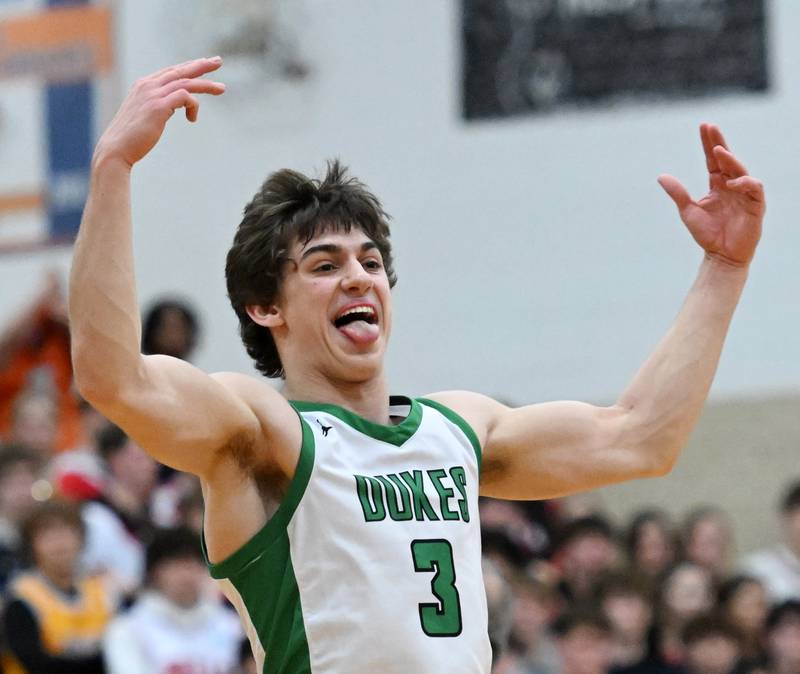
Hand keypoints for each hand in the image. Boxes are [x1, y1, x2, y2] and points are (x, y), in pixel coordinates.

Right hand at [94, 57, 225, 167]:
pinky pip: (185, 96)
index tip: (203, 64)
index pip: (170, 71)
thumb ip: (156, 107)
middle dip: (201, 65)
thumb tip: (168, 108)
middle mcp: (148, 85)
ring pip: (186, 82)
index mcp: (143, 86)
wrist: (116, 149)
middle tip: (218, 61)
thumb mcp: (144, 117)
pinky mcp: (158, 106)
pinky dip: (194, 106)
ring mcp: (152, 94)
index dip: (187, 67)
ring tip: (222, 89)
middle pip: (180, 70)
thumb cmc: (130, 138)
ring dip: (206, 85)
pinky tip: (192, 119)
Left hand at [658, 123, 764, 266]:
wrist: (721, 255)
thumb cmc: (707, 234)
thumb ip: (678, 193)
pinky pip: (753, 188)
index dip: (708, 143)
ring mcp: (745, 194)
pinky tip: (731, 182)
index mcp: (717, 184)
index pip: (713, 160)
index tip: (704, 126)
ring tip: (718, 151)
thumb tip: (661, 176)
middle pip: (727, 159)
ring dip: (730, 160)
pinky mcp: (756, 205)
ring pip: (740, 170)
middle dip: (719, 142)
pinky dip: (743, 183)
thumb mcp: (688, 211)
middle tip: (710, 127)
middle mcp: (732, 185)